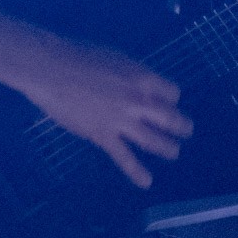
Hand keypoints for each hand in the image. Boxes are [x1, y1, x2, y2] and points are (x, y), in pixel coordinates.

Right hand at [16, 38, 192, 189]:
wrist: (51, 69)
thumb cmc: (77, 55)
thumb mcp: (114, 57)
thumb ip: (128, 74)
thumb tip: (133, 83)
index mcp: (141, 77)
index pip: (171, 93)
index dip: (170, 98)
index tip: (166, 102)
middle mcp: (137, 100)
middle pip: (170, 118)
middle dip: (181, 126)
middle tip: (186, 131)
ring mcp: (121, 120)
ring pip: (153, 140)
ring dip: (168, 148)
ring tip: (174, 152)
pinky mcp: (103, 136)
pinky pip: (124, 157)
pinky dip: (136, 171)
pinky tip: (146, 182)